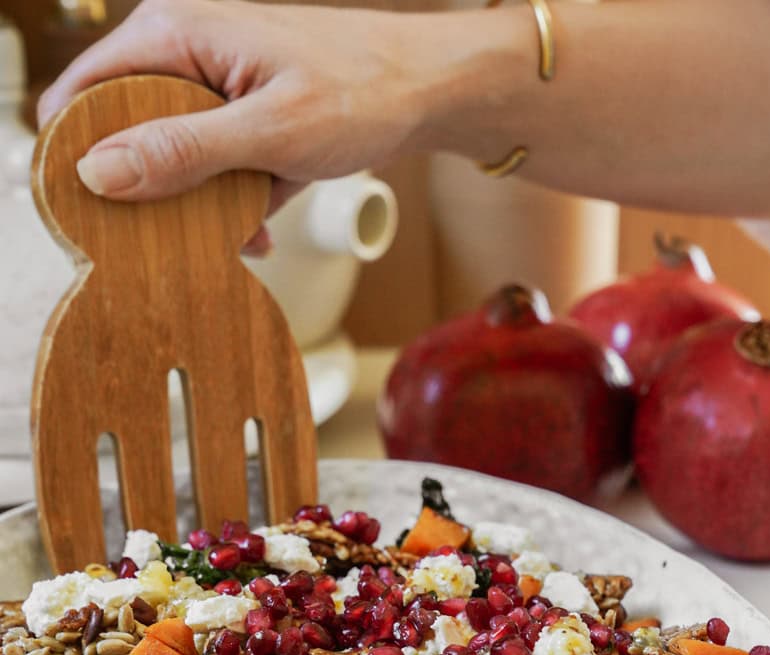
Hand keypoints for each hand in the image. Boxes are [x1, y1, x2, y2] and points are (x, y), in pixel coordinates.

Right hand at [38, 0, 422, 250]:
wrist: (425, 91)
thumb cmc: (360, 92)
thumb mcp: (269, 132)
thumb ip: (186, 152)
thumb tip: (101, 172)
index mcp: (175, 33)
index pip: (85, 89)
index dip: (76, 151)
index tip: (86, 214)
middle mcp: (183, 52)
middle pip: (124, 130)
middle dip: (150, 192)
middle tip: (172, 239)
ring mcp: (211, 86)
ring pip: (170, 158)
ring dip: (198, 207)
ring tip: (241, 231)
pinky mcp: (237, 117)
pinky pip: (211, 167)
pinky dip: (231, 202)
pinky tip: (261, 228)